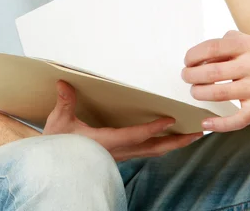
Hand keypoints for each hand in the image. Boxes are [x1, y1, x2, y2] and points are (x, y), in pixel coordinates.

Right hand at [43, 80, 203, 161]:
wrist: (53, 166)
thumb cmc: (57, 145)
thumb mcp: (60, 121)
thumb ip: (65, 102)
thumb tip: (64, 83)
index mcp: (106, 143)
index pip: (136, 136)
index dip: (154, 128)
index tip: (171, 120)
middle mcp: (118, 152)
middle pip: (153, 149)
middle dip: (176, 142)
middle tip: (197, 133)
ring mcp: (119, 156)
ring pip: (151, 152)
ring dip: (171, 144)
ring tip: (188, 136)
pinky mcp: (118, 156)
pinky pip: (144, 151)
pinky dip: (159, 145)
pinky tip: (164, 139)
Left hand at [182, 29, 249, 131]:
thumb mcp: (248, 41)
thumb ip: (225, 43)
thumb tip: (199, 56)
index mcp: (249, 45)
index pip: (212, 48)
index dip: (194, 55)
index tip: (187, 60)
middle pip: (212, 72)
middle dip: (192, 75)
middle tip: (186, 76)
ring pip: (219, 94)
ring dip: (200, 93)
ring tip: (195, 91)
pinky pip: (237, 120)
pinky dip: (219, 124)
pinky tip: (205, 122)